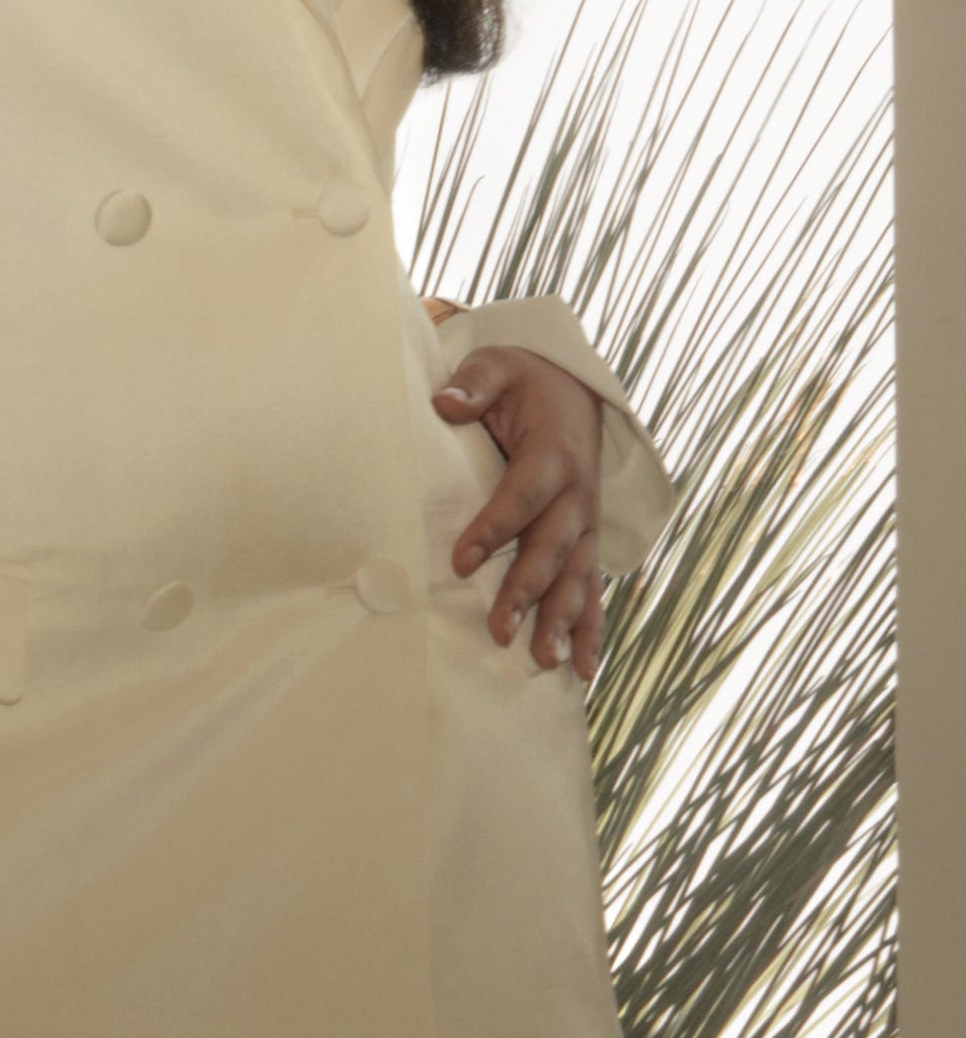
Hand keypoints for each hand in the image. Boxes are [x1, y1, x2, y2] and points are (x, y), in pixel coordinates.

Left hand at [431, 343, 606, 675]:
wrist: (573, 389)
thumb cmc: (524, 382)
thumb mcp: (497, 366)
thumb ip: (473, 384)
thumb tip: (444, 401)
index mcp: (554, 453)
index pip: (523, 496)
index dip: (495, 528)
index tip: (460, 561)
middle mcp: (577, 495)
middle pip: (552, 548)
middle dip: (527, 591)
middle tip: (499, 631)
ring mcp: (586, 522)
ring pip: (578, 577)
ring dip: (562, 621)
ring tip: (546, 661)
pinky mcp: (586, 541)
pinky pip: (592, 590)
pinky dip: (591, 630)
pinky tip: (583, 670)